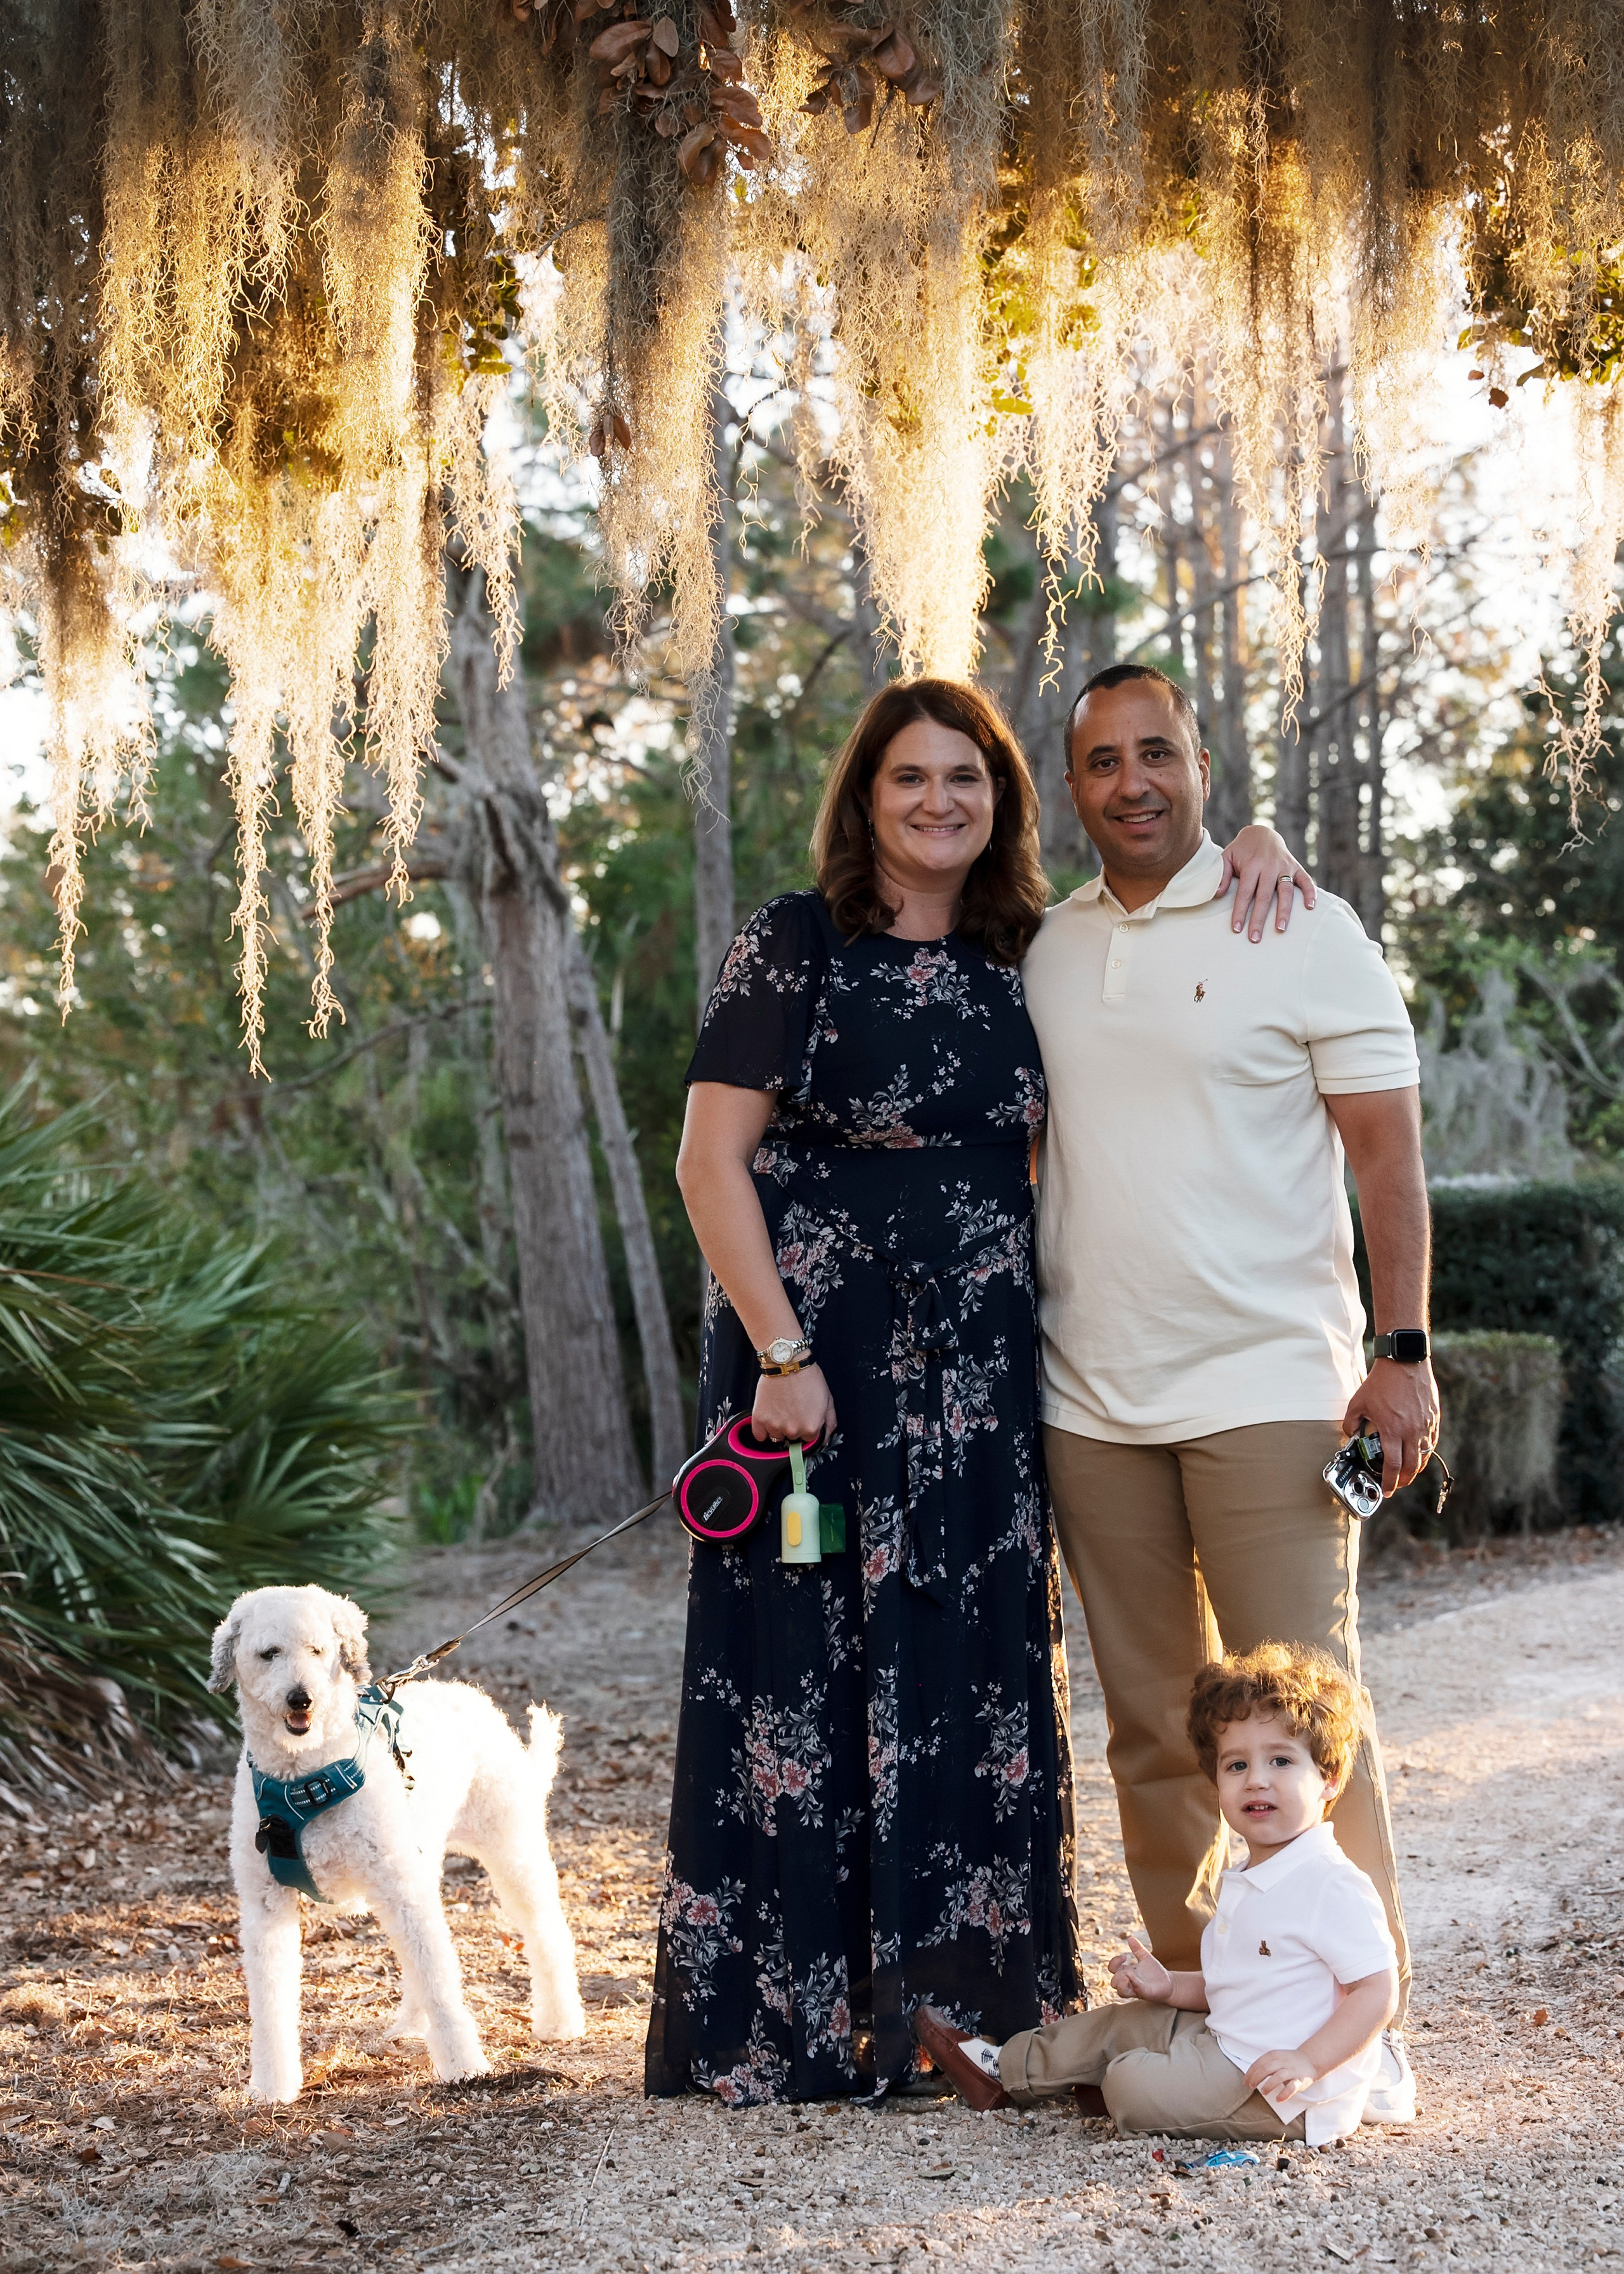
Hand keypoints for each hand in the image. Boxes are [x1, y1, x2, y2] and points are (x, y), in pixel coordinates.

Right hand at [751, 1362, 835, 1445]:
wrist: (787, 1362)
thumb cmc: (807, 1377)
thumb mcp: (828, 1399)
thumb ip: (829, 1422)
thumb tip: (826, 1438)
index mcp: (811, 1428)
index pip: (808, 1439)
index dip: (806, 1427)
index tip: (802, 1418)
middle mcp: (793, 1430)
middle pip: (792, 1438)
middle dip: (793, 1427)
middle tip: (792, 1409)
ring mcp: (775, 1426)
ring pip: (776, 1437)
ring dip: (778, 1427)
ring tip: (780, 1409)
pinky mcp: (760, 1419)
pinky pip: (759, 1435)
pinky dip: (762, 1430)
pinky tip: (768, 1418)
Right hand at [1108, 1932, 1171, 2003]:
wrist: (1169, 1983)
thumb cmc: (1155, 1972)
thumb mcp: (1146, 1957)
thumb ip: (1138, 1949)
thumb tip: (1130, 1938)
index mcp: (1128, 1972)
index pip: (1113, 1969)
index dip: (1114, 1963)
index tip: (1124, 1957)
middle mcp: (1129, 1982)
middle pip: (1114, 1982)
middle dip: (1117, 1975)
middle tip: (1126, 1971)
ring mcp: (1136, 1989)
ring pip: (1121, 1992)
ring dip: (1121, 1984)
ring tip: (1127, 1976)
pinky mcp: (1145, 1994)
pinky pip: (1136, 1990)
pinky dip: (1134, 1983)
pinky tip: (1135, 1978)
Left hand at [1218, 825, 1315, 940]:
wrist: (1261, 832)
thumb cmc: (1241, 850)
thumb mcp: (1227, 856)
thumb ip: (1222, 874)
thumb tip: (1218, 894)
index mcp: (1252, 865)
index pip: (1245, 893)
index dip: (1240, 911)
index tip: (1237, 928)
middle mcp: (1270, 866)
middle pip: (1264, 896)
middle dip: (1259, 919)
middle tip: (1255, 938)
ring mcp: (1285, 866)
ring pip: (1286, 892)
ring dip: (1284, 911)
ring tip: (1280, 929)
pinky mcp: (1296, 867)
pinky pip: (1306, 880)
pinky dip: (1310, 892)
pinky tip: (1310, 907)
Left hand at [1245, 2046, 1317, 2102]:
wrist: (1309, 2060)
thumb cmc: (1287, 2062)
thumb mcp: (1275, 2058)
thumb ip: (1264, 2065)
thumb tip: (1249, 2078)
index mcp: (1274, 2055)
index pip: (1258, 2063)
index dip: (1250, 2074)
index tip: (1245, 2082)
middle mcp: (1282, 2062)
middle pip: (1266, 2069)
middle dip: (1256, 2078)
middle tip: (1251, 2087)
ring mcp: (1291, 2071)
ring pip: (1278, 2076)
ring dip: (1269, 2085)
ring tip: (1263, 2092)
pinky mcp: (1300, 2080)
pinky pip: (1291, 2087)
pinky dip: (1284, 2094)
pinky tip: (1278, 2099)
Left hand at [1342, 1357, 1439, 1494]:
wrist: (1405, 1362)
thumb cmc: (1381, 1382)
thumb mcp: (1358, 1403)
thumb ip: (1351, 1423)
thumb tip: (1351, 1436)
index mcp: (1392, 1430)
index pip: (1393, 1466)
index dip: (1390, 1483)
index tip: (1387, 1491)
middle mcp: (1411, 1431)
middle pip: (1412, 1467)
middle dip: (1404, 1481)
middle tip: (1397, 1485)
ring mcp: (1425, 1426)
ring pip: (1424, 1457)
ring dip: (1416, 1469)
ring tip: (1408, 1472)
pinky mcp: (1434, 1418)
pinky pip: (1431, 1442)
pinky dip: (1425, 1452)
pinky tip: (1418, 1453)